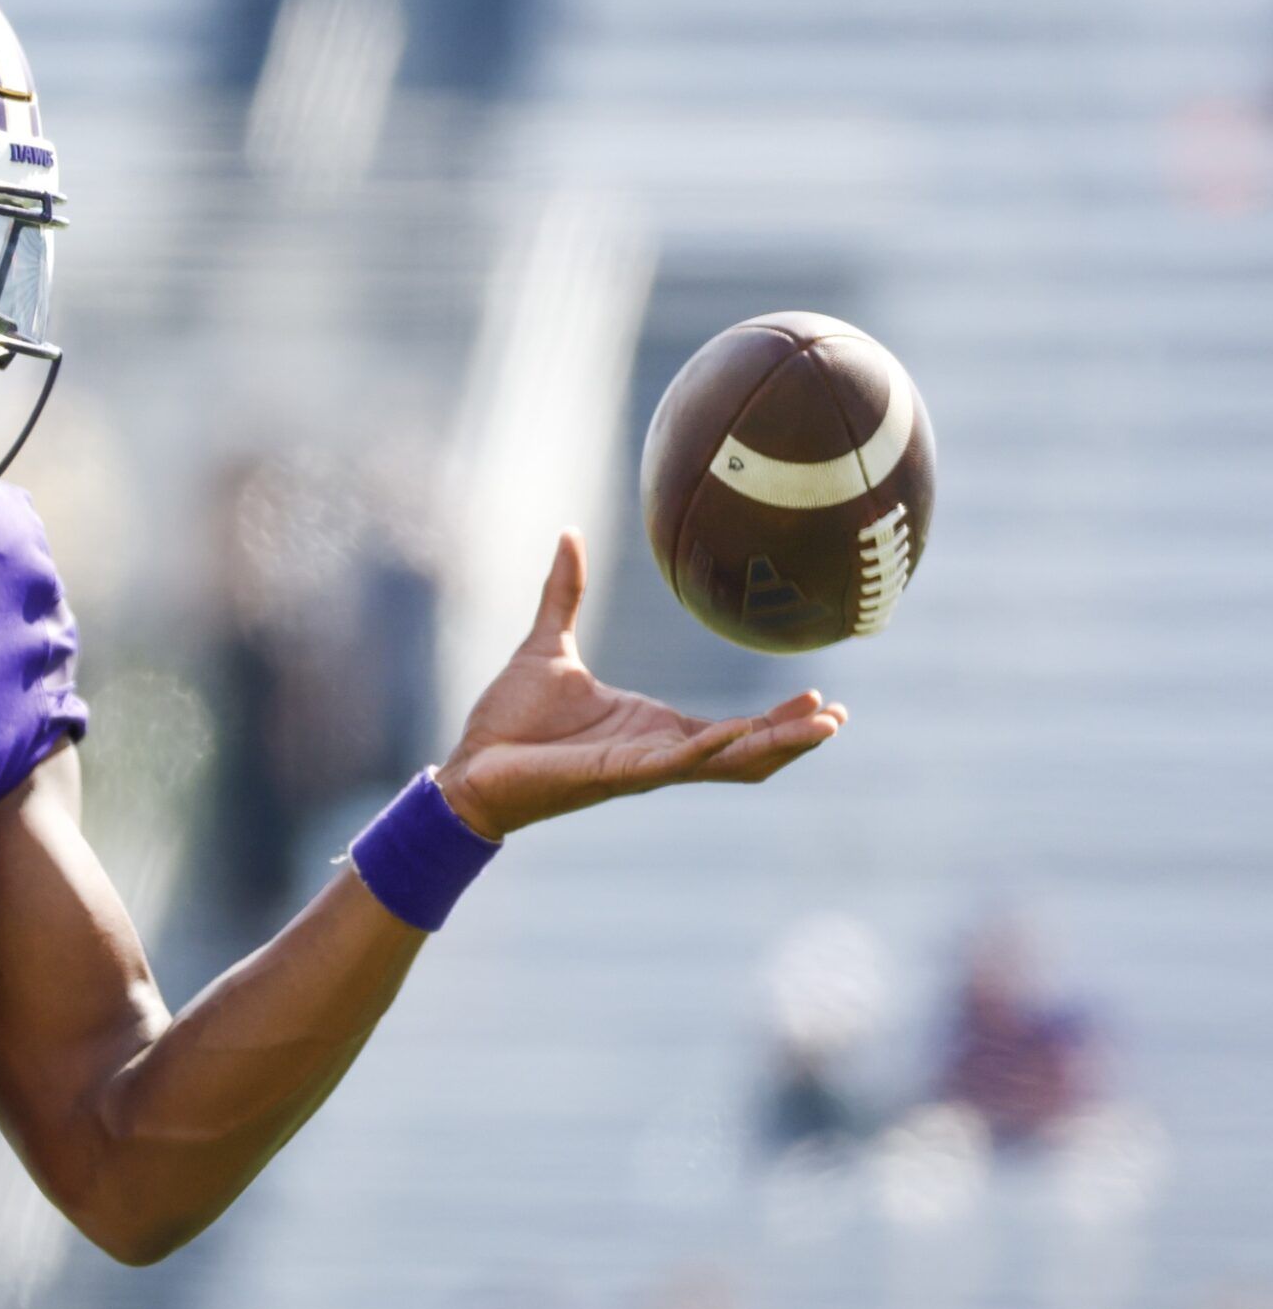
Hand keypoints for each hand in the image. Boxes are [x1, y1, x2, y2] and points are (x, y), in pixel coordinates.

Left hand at [435, 530, 846, 840]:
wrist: (468, 766)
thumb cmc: (507, 719)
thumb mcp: (548, 644)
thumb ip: (565, 592)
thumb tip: (568, 533)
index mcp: (651, 726)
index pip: (731, 728)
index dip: (775, 717)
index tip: (821, 696)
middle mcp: (655, 750)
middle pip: (744, 749)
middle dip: (793, 736)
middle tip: (840, 717)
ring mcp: (640, 766)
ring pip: (725, 762)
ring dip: (773, 745)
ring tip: (823, 728)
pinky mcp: (615, 774)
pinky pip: (674, 762)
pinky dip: (710, 748)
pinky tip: (742, 732)